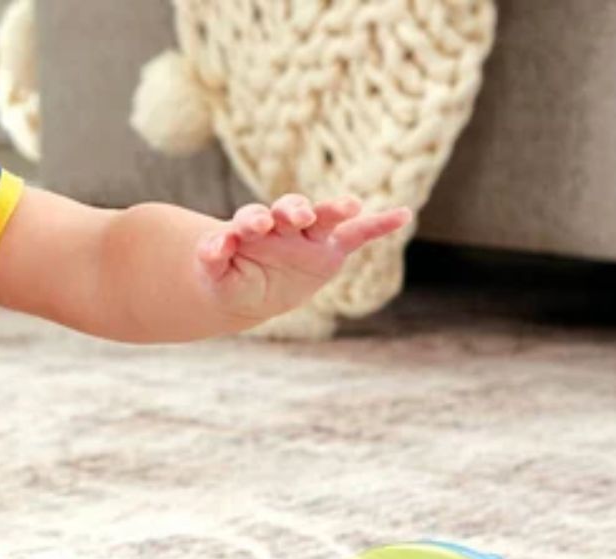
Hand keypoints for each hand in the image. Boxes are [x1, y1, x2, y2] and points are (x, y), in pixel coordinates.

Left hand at [197, 195, 411, 321]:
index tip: (249, 229)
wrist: (247, 293)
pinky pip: (358, 235)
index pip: (252, 218)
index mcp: (252, 227)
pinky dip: (379, 224)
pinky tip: (402, 215)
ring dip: (334, 209)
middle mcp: (282, 225)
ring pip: (324, 216)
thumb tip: (217, 243)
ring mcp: (309, 236)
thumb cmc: (228, 278)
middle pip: (290, 208)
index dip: (250, 222)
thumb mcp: (214, 276)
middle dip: (293, 209)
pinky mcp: (330, 250)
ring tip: (348, 207)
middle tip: (294, 216)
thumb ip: (212, 258)